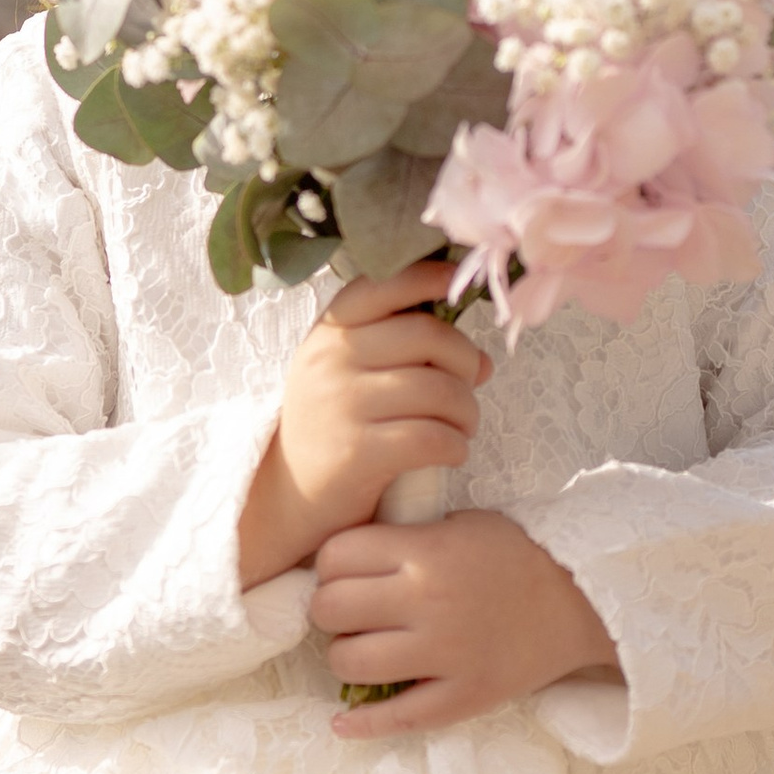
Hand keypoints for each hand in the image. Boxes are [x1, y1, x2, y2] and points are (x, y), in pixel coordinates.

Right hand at [236, 263, 490, 587]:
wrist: (290, 497)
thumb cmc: (334, 426)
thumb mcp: (348, 372)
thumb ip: (402, 350)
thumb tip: (484, 362)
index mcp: (329, 331)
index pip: (384, 284)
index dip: (428, 277)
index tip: (456, 284)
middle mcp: (330, 359)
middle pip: (429, 335)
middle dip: (466, 362)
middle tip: (470, 387)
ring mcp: (340, 404)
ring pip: (439, 389)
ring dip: (467, 412)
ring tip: (461, 426)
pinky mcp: (356, 452)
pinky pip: (431, 437)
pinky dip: (455, 446)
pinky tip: (451, 452)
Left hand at [312, 508, 618, 735]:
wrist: (583, 600)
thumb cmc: (516, 555)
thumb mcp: (459, 524)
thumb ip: (404, 537)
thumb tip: (341, 560)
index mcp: (425, 552)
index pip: (335, 556)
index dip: (329, 565)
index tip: (341, 573)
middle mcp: (427, 601)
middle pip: (331, 609)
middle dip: (329, 611)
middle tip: (347, 614)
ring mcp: (445, 654)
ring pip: (350, 664)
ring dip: (345, 657)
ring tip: (364, 650)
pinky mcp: (463, 696)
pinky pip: (398, 717)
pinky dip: (361, 723)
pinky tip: (342, 721)